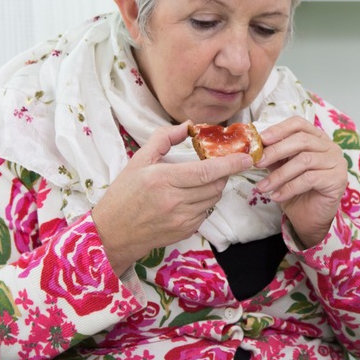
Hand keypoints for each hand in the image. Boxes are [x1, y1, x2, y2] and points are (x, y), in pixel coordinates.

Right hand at [92, 123, 251, 272]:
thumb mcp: (138, 161)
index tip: (246, 157)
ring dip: (213, 187)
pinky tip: (188, 198)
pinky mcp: (184, 231)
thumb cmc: (123, 195)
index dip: (230, 164)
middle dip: (223, 173)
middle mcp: (174, 201)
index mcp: (162, 179)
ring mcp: (181, 219)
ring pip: (213, 199)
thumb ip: (163, 139)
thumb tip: (188, 126)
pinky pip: (206, 212)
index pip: (206, 171)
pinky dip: (204, 202)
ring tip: (198, 181)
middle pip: (215, 185)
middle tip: (218, 165)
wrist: (112, 233)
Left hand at [255, 117, 348, 247]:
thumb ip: (274, 155)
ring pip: (304, 160)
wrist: (309, 217)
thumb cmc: (296, 191)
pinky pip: (310, 179)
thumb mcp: (281, 168)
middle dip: (276, 151)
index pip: (299, 124)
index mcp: (317, 138)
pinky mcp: (337, 179)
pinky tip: (277, 196)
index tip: (261, 139)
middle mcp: (330, 147)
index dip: (279, 129)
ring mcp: (336, 162)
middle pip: (302, 140)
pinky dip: (289, 187)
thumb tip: (255, 146)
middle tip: (257, 162)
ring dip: (279, 175)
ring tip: (263, 187)